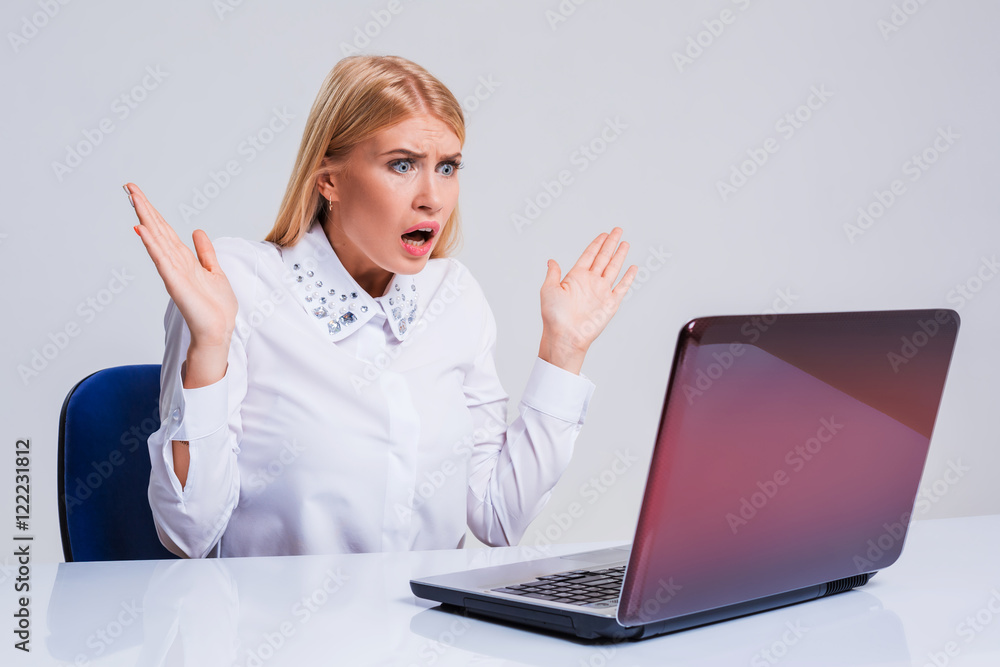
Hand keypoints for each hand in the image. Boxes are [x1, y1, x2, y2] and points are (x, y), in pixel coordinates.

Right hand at [126, 183, 237, 349]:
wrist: (218, 329)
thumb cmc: (216, 307)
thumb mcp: (214, 271)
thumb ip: (205, 252)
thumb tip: (197, 232)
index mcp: (184, 259)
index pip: (165, 230)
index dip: (153, 212)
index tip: (139, 193)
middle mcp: (175, 263)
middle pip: (157, 230)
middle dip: (145, 209)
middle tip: (130, 188)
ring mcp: (173, 272)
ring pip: (156, 240)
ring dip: (145, 219)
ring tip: (134, 200)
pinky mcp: (175, 282)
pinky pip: (161, 260)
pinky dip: (151, 245)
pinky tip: (142, 230)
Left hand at [538, 227, 637, 373]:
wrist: (566, 336)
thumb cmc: (554, 316)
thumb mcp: (549, 290)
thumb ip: (553, 274)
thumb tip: (551, 261)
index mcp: (576, 277)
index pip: (589, 255)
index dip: (597, 244)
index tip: (604, 234)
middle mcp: (590, 282)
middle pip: (603, 257)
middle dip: (611, 243)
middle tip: (618, 230)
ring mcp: (601, 292)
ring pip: (614, 268)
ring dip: (620, 256)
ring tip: (625, 243)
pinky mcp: (610, 304)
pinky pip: (622, 287)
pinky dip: (628, 278)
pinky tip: (633, 268)